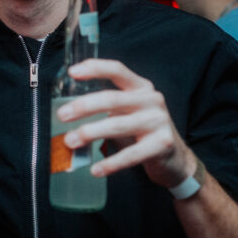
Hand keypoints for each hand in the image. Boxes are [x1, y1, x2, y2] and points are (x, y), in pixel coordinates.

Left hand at [55, 59, 195, 187]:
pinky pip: (131, 154)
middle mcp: (152, 100)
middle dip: (84, 106)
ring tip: (70, 141)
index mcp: (141, 88)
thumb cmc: (143, 133)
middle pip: (112, 99)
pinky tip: (96, 169)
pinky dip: (110, 163)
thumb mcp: (128, 112)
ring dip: (91, 132)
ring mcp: (158, 122)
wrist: (175, 159)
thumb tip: (67, 114)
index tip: (72, 72)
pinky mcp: (162, 145)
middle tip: (62, 115)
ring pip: (118, 125)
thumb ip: (105, 107)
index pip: (117, 70)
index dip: (95, 68)